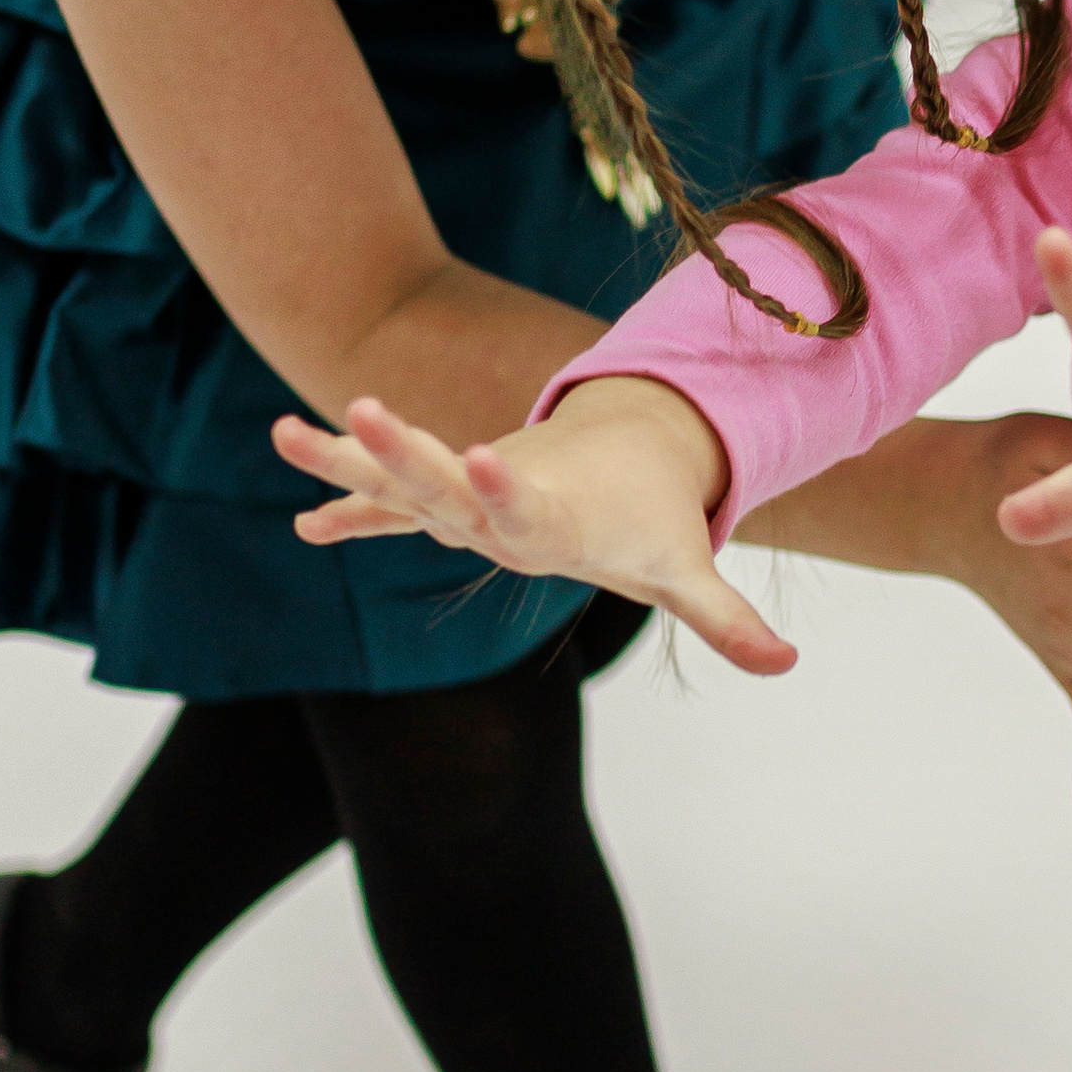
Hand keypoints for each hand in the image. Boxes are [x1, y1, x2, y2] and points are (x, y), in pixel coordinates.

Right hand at [270, 384, 796, 677]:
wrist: (628, 458)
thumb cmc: (650, 520)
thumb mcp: (683, 570)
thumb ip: (724, 617)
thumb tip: (787, 664)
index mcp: (556, 516)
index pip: (525, 502)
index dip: (505, 485)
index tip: (483, 454)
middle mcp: (503, 499)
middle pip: (447, 481)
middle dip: (404, 450)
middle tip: (361, 406)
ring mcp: (471, 498)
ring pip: (403, 480)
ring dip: (347, 460)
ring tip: (284, 431)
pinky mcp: (453, 502)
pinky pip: (392, 509)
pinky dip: (352, 510)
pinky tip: (303, 525)